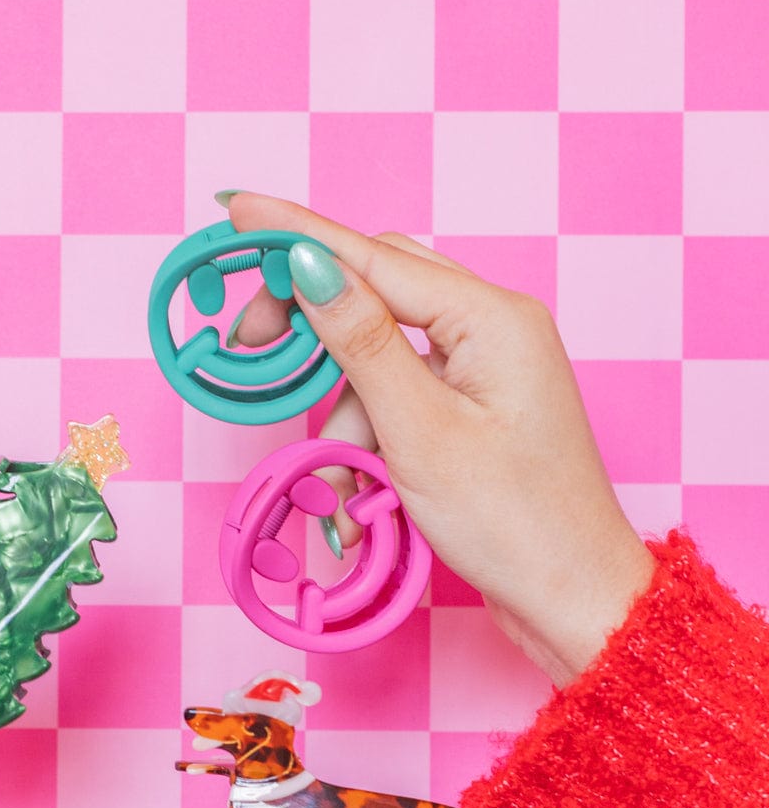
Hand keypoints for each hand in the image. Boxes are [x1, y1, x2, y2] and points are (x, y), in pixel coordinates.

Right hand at [225, 193, 654, 685]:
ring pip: (376, 364)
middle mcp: (493, 330)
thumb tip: (313, 266)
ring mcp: (484, 372)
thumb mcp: (420, 433)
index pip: (374, 256)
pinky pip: (397, 405)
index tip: (235, 208)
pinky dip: (370, 448)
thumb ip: (361, 344)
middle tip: (251, 353)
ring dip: (344, 424)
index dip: (298, 236)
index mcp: (493, 318)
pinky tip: (366, 501)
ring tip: (348, 492)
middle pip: (373, 297)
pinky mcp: (473, 412)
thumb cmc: (514, 524)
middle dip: (313, 341)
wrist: (571, 599)